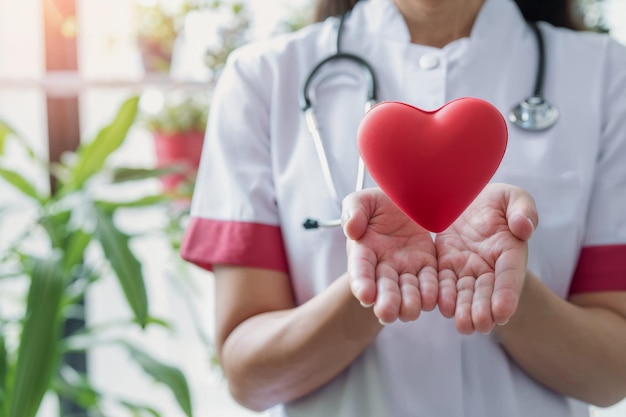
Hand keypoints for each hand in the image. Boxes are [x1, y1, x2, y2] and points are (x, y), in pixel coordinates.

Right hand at [342, 188, 437, 323]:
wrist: (409, 198)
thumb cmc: (380, 202)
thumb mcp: (363, 200)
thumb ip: (354, 211)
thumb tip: (351, 230)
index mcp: (363, 251)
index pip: (360, 269)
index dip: (362, 283)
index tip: (365, 295)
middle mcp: (383, 266)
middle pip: (384, 289)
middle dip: (385, 303)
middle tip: (387, 313)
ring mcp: (405, 269)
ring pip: (407, 293)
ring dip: (408, 304)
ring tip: (410, 310)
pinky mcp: (426, 267)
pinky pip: (430, 284)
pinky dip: (430, 293)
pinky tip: (431, 299)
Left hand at [435, 183, 537, 333]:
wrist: (466, 197)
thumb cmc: (496, 199)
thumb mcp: (513, 196)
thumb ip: (523, 210)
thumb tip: (524, 228)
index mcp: (510, 251)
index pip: (509, 276)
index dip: (507, 295)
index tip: (503, 313)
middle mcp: (489, 266)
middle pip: (487, 292)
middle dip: (484, 310)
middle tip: (480, 326)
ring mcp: (467, 267)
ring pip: (466, 293)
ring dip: (465, 310)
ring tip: (463, 326)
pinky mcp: (447, 265)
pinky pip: (445, 283)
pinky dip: (445, 296)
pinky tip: (442, 308)